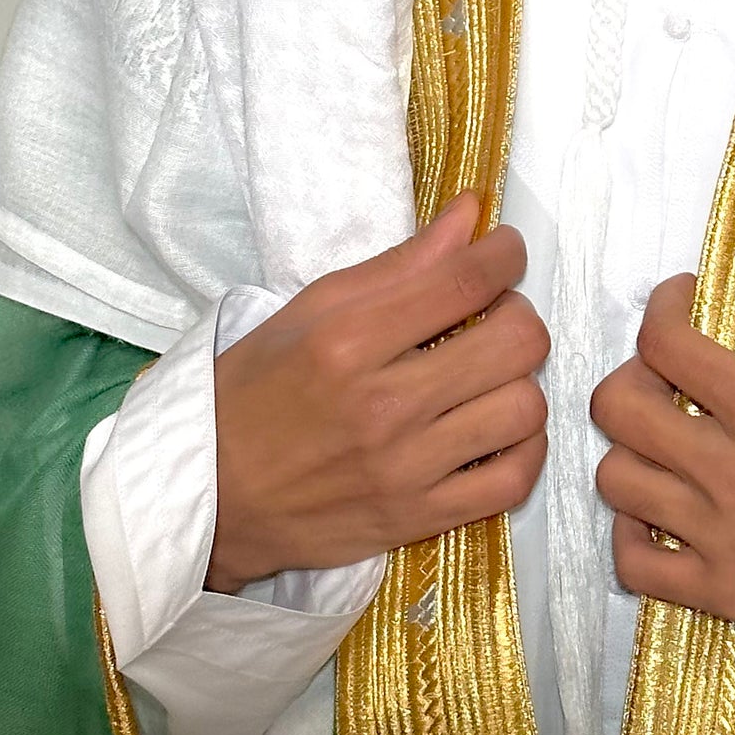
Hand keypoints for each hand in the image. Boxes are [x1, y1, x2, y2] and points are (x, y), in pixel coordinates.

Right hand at [208, 192, 548, 592]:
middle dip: (519, 313)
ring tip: (491, 375)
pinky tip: (496, 429)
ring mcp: (404, 469)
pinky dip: (523, 450)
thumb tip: (472, 214)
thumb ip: (400, 263)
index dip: (505, 253)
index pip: (466, 280)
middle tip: (495, 315)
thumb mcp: (312, 309)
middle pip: (515, 342)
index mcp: (349, 340)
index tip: (505, 250)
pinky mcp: (416, 520)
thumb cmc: (255, 390)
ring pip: (524, 409)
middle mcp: (383, 405)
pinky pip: (512, 483)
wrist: (211, 494)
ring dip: (521, 380)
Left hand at [590, 221, 734, 695]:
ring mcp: (719, 538)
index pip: (668, 343)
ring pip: (614, 481)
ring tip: (665, 441)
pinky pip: (634, 565)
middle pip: (618, 406)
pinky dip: (631, 535)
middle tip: (666, 374)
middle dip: (631, 375)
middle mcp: (730, 471)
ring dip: (629, 451)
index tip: (682, 301)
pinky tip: (663, 516)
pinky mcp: (723, 596)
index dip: (662, 308)